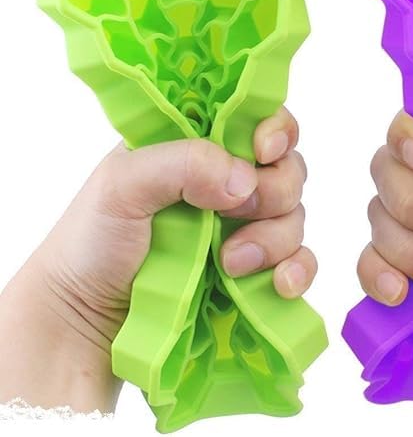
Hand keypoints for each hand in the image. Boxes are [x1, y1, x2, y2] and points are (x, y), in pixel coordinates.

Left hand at [0, 107, 315, 411]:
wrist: (86, 319)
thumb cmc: (93, 241)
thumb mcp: (121, 184)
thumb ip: (181, 163)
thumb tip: (244, 180)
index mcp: (200, 148)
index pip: (257, 121)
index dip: (274, 129)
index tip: (262, 150)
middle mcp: (228, 185)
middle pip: (288, 169)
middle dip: (274, 191)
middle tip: (238, 212)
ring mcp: (245, 230)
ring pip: (294, 217)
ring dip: (275, 239)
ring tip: (230, 264)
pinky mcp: (255, 273)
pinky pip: (299, 264)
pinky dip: (298, 271)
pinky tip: (280, 285)